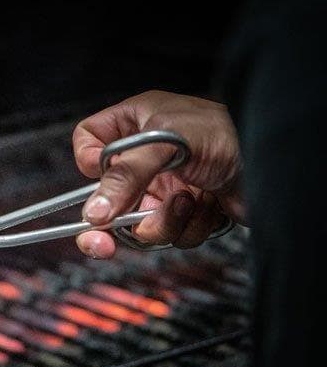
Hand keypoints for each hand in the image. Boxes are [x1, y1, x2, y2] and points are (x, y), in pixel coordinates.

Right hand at [72, 90, 244, 258]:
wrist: (276, 165)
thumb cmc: (229, 133)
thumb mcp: (168, 143)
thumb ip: (125, 175)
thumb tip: (94, 211)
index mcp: (136, 123)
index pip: (89, 142)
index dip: (89, 162)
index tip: (96, 176)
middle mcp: (147, 156)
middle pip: (105, 195)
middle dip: (107, 223)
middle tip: (100, 243)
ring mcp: (165, 186)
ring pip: (137, 222)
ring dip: (163, 220)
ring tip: (189, 200)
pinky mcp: (185, 212)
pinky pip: (168, 234)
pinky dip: (187, 226)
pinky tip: (207, 206)